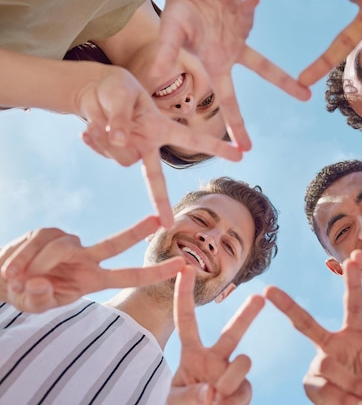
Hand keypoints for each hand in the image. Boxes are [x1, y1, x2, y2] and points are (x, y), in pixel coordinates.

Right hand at [0, 216, 183, 312]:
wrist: (3, 277)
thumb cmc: (25, 293)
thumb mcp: (34, 303)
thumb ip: (41, 298)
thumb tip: (42, 283)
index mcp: (92, 279)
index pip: (130, 276)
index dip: (156, 272)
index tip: (182, 266)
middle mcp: (86, 258)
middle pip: (117, 243)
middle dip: (138, 231)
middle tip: (159, 220)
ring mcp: (69, 243)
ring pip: (62, 248)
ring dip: (36, 265)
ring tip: (18, 279)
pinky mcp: (49, 232)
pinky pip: (38, 242)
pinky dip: (22, 257)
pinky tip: (11, 268)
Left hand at [78, 66, 242, 227]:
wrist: (92, 90)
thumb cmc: (116, 88)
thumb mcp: (120, 95)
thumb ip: (121, 118)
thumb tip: (118, 139)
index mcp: (161, 127)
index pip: (192, 139)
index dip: (216, 147)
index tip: (240, 155)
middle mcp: (149, 144)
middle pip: (155, 176)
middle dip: (160, 202)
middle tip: (168, 225)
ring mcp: (130, 150)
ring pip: (121, 159)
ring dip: (107, 143)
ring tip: (98, 120)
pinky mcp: (111, 151)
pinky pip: (103, 155)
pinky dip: (93, 143)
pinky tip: (87, 132)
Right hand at [152, 0, 310, 151]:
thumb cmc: (176, 12)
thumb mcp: (170, 31)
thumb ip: (167, 51)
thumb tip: (156, 73)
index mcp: (215, 63)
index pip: (229, 100)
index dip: (237, 125)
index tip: (246, 150)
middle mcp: (232, 53)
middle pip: (264, 70)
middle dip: (285, 84)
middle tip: (306, 97)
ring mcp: (241, 35)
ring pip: (264, 43)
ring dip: (269, 44)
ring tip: (266, 36)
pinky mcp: (244, 15)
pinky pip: (250, 10)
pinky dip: (250, 7)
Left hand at [169, 266, 262, 404]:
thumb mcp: (173, 402)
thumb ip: (188, 396)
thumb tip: (212, 392)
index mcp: (192, 354)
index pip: (187, 320)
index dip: (184, 295)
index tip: (185, 269)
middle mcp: (214, 358)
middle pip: (233, 332)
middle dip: (247, 314)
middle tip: (259, 297)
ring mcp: (232, 373)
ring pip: (242, 362)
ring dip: (229, 380)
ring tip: (215, 398)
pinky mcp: (244, 390)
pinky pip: (243, 389)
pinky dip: (232, 402)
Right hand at [265, 262, 361, 404]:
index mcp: (354, 335)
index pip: (354, 305)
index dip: (353, 283)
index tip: (351, 259)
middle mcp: (330, 345)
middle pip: (306, 324)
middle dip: (287, 305)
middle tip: (269, 290)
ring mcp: (318, 364)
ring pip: (326, 365)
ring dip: (350, 383)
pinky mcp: (310, 384)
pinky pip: (323, 390)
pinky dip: (342, 400)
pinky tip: (353, 404)